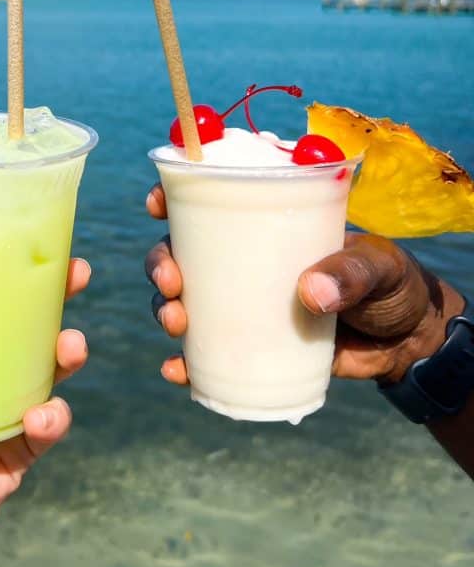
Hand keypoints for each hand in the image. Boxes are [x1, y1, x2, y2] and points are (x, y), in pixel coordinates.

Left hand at [0, 215, 89, 566]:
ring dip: (69, 350)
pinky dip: (54, 417)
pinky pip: (50, 425)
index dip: (10, 261)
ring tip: (72, 345)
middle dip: (59, 295)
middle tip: (79, 272)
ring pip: (49, 368)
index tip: (32, 230)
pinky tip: (40, 416)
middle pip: (26, 322)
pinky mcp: (16, 453)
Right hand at [145, 183, 463, 386]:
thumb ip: (350, 274)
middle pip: (181, 252)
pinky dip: (185, 362)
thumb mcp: (378, 267)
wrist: (409, 343)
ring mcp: (244, 303)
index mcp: (269, 224)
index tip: (157, 204)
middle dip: (161, 263)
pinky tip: (178, 370)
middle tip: (171, 282)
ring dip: (165, 308)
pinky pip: (205, 352)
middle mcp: (245, 260)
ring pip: (183, 300)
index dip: (174, 197)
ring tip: (175, 323)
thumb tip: (310, 295)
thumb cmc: (392, 285)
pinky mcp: (250, 345)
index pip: (212, 201)